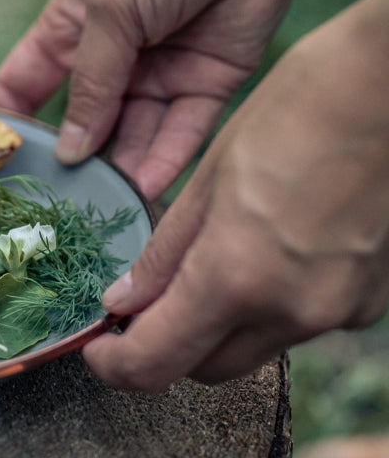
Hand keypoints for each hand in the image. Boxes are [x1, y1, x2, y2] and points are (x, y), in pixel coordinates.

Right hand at [0, 0, 314, 199]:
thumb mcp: (110, 8)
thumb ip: (90, 82)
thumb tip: (68, 151)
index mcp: (73, 26)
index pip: (26, 83)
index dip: (5, 121)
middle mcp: (114, 56)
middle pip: (83, 121)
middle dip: (68, 162)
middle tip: (48, 207)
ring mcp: (161, 72)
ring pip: (133, 136)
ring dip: (117, 172)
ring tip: (96, 213)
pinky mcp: (210, 82)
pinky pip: (181, 133)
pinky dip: (163, 163)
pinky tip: (140, 193)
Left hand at [82, 0, 388, 390]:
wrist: (386, 88)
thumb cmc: (292, 114)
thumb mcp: (207, 180)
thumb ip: (163, 255)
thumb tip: (121, 304)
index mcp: (236, 276)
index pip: (155, 363)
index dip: (115, 365)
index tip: (97, 349)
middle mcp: (291, 311)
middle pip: (203, 369)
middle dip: (162, 347)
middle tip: (137, 306)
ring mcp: (337, 312)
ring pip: (251, 350)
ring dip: (214, 328)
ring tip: (202, 266)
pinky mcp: (368, 302)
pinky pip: (296, 325)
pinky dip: (265, 308)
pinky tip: (264, 254)